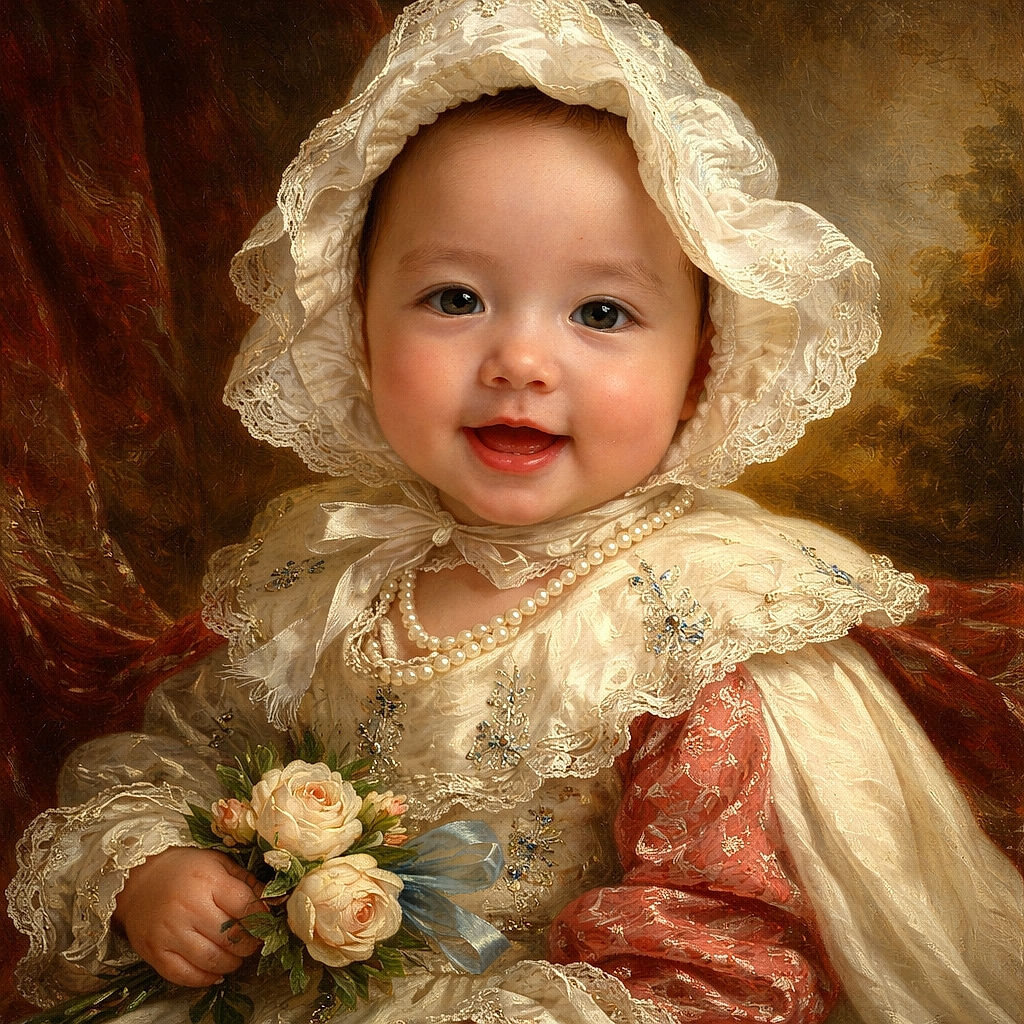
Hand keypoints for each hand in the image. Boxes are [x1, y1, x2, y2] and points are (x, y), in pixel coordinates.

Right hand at [113, 847, 264, 986]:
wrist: (138, 879)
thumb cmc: (185, 869)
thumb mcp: (219, 863)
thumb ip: (246, 882)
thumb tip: (272, 903)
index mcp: (208, 881)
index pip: (246, 908)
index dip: (261, 919)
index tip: (266, 924)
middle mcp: (189, 907)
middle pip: (231, 937)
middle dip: (249, 945)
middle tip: (253, 942)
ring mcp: (170, 932)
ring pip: (212, 960)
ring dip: (231, 963)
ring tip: (236, 955)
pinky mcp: (154, 952)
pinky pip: (185, 975)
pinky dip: (205, 978)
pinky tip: (215, 971)